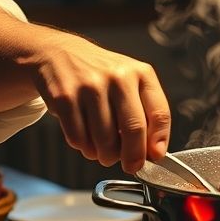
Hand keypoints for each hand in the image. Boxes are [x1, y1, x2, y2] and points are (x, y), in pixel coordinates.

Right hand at [24, 29, 170, 172]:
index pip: (160, 113)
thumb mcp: (130, 82)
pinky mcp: (65, 97)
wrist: (59, 54)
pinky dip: (84, 148)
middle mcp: (118, 77)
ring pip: (104, 140)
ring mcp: (90, 86)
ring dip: (105, 155)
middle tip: (130, 166)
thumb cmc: (101, 74)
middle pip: (133, 130)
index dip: (158, 141)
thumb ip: (145, 112)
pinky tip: (86, 140)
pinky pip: (78, 138)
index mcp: (141, 74)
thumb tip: (153, 151)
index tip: (155, 157)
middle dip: (133, 157)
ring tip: (104, 152)